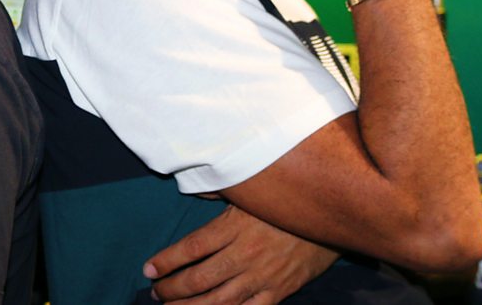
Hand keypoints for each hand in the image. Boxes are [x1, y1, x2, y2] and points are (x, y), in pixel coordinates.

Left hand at [144, 205, 337, 303]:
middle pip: (199, 279)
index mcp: (235, 227)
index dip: (167, 261)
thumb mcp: (251, 190)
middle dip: (172, 289)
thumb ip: (220, 191)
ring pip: (219, 301)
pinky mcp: (278, 292)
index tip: (148, 269)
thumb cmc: (286, 200)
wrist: (333, 215)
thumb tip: (193, 188)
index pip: (191, 248)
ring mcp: (262, 277)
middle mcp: (245, 255)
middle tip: (156, 293)